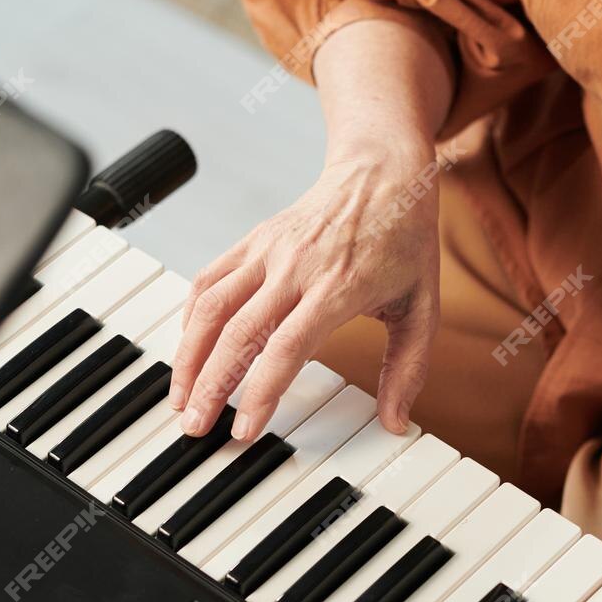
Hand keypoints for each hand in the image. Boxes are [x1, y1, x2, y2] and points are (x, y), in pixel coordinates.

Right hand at [170, 149, 442, 439]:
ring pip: (211, 306)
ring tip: (179, 397)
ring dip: (188, 355)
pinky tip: (188, 350)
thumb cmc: (404, 239)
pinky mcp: (252, 240)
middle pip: (238, 333)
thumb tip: (395, 424)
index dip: (260, 392)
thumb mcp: (423, 306)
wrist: (383, 170)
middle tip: (194, 427)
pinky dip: (191, 317)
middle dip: (210, 386)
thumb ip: (409, 368)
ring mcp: (268, 250)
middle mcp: (296, 267)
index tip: (244, 430)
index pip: (287, 347)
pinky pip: (209, 280)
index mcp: (338, 286)